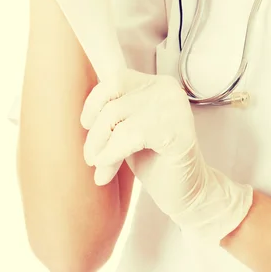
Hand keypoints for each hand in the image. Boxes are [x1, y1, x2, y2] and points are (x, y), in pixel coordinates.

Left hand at [80, 69, 253, 243]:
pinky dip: (111, 154)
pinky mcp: (178, 130)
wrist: (187, 192)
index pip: (115, 79)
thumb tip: (83, 114)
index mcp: (156, 83)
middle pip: (112, 101)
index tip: (87, 125)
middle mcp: (167, 89)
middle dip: (96, 132)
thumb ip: (113, 113)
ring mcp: (174, 107)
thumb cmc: (155, 160)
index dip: (95, 102)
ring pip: (116, 117)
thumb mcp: (128, 128)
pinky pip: (129, 135)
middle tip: (91, 157)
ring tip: (100, 167)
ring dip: (100, 147)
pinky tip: (107, 170)